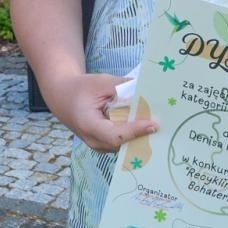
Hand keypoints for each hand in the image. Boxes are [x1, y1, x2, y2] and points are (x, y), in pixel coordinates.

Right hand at [40, 70, 157, 151]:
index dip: (135, 131)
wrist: (63, 96)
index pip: (115, 135)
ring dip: (140, 136)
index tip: (153, 124)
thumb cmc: (81, 88)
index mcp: (88, 125)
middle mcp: (93, 141)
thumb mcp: (101, 82)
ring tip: (160, 125)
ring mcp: (98, 145)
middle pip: (122, 143)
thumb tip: (146, 91)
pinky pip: (122, 142)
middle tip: (164, 125)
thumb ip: (122, 87)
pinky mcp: (104, 143)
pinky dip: (134, 134)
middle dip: (142, 135)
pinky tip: (147, 125)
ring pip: (123, 145)